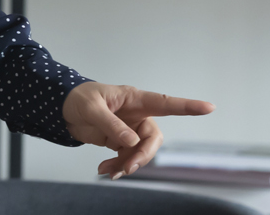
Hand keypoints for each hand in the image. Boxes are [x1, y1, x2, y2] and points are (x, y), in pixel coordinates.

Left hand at [62, 82, 214, 178]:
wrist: (61, 108)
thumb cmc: (77, 98)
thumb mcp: (91, 109)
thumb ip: (112, 124)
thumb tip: (133, 140)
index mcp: (134, 99)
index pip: (165, 103)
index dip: (187, 106)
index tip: (209, 107)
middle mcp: (137, 115)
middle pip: (153, 139)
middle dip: (143, 155)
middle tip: (127, 167)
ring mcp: (130, 129)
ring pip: (141, 152)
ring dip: (127, 164)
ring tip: (108, 171)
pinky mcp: (120, 141)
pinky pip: (127, 157)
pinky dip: (118, 166)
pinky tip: (104, 170)